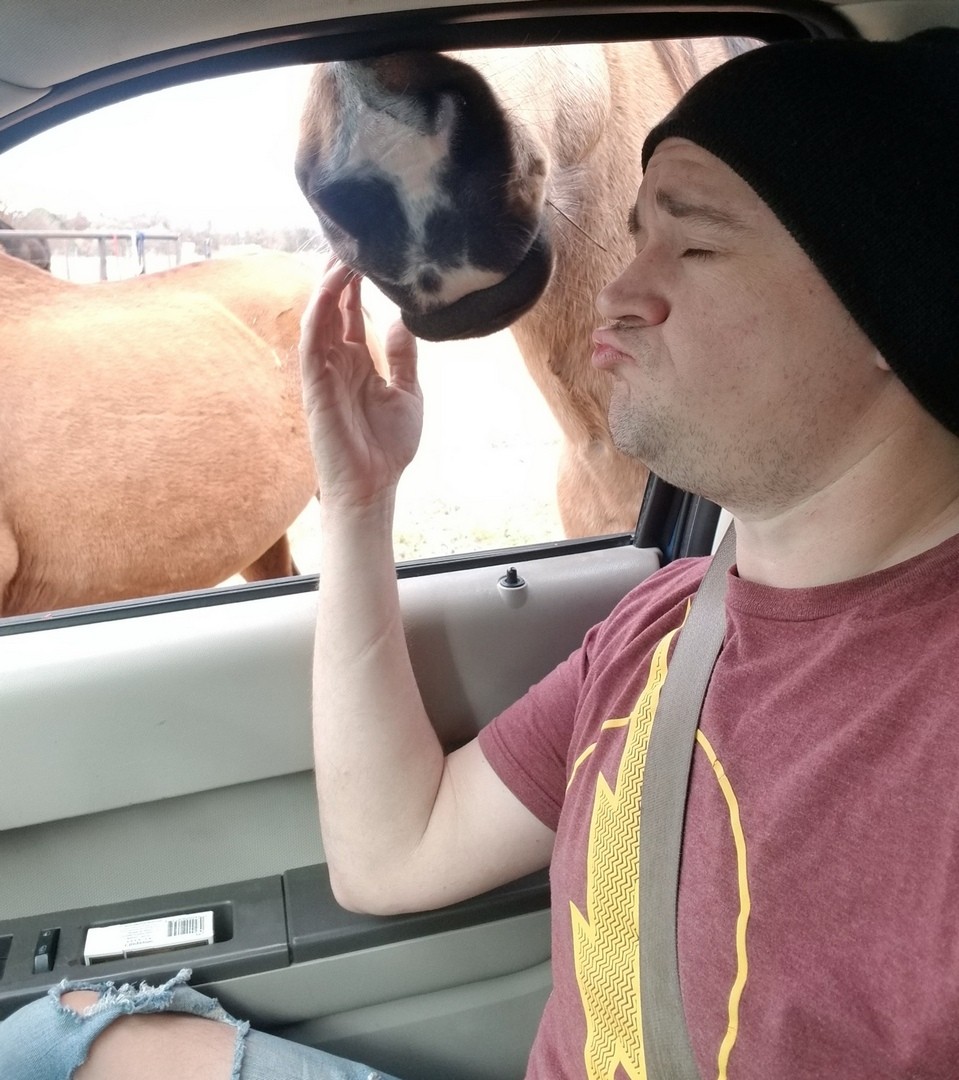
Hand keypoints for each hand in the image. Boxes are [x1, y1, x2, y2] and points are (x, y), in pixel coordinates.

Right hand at [300, 260, 422, 508]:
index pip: (350, 311)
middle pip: (331, 305)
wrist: (374, 486)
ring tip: (342, 251)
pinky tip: (330, 286)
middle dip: (337, 271)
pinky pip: (312, 340)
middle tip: (350, 235)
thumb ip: (402, 357)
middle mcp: (336, 360)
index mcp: (357, 361)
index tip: (368, 250)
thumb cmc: (387, 447)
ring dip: (327, 283)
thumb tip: (402, 320)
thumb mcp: (408, 392)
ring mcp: (323, 371)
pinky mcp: (314, 385)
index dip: (355, 280)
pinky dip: (319, 311)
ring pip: (319, 316)